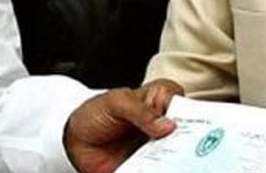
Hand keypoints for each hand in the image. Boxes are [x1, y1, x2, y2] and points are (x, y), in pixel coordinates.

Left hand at [64, 79, 182, 172]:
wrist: (76, 140)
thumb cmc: (96, 113)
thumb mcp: (115, 103)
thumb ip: (141, 111)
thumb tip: (168, 125)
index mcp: (160, 99)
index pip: (184, 105)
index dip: (190, 117)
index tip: (185, 128)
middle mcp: (165, 125)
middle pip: (188, 134)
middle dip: (188, 143)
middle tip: (177, 148)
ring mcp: (159, 148)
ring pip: (179, 156)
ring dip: (177, 161)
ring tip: (168, 161)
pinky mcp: (150, 167)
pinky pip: (162, 169)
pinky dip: (163, 169)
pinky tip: (156, 168)